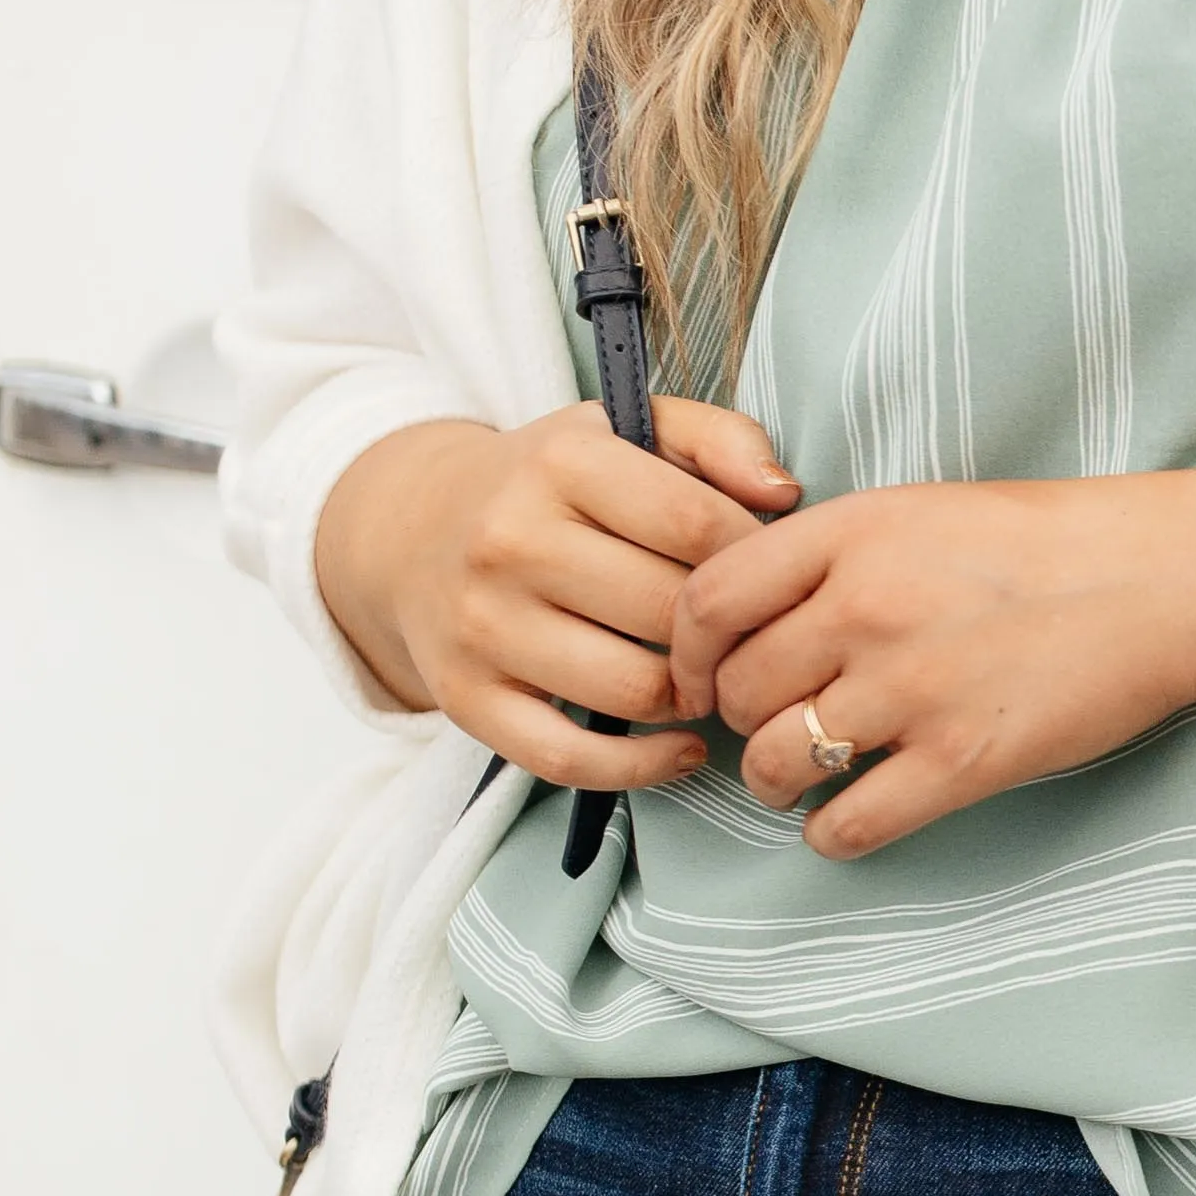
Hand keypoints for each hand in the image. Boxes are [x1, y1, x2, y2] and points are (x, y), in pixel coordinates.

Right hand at [315, 394, 799, 782]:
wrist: (412, 527)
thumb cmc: (552, 484)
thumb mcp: (626, 428)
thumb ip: (717, 438)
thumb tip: (783, 493)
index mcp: (560, 462)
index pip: (695, 523)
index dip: (755, 560)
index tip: (769, 576)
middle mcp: (510, 540)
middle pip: (669, 612)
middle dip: (728, 636)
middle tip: (748, 640)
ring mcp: (482, 624)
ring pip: (632, 690)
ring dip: (691, 699)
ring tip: (708, 681)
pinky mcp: (465, 697)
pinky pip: (569, 758)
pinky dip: (642, 767)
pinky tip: (682, 749)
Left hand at [665, 439, 1195, 861]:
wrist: (1167, 580)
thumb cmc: (1053, 543)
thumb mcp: (923, 511)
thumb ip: (834, 554)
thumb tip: (754, 614)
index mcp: (851, 534)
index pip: (706, 600)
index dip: (688, 650)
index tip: (704, 673)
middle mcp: (865, 608)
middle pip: (734, 689)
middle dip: (739, 719)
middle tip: (771, 725)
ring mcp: (911, 689)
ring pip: (775, 761)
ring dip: (775, 780)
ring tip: (804, 776)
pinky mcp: (961, 762)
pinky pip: (847, 824)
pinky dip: (833, 832)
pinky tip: (854, 815)